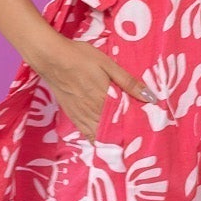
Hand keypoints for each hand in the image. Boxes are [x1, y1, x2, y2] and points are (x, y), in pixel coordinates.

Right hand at [35, 30, 149, 141]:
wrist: (51, 58)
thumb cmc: (80, 57)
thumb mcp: (108, 64)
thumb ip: (128, 82)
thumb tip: (150, 97)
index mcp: (105, 100)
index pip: (125, 122)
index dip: (137, 129)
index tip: (148, 133)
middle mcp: (93, 113)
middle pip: (114, 133)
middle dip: (127, 137)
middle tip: (140, 140)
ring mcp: (81, 117)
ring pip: (100, 137)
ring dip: (113, 142)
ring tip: (126, 143)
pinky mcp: (72, 117)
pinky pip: (87, 135)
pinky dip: (97, 140)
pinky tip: (105, 141)